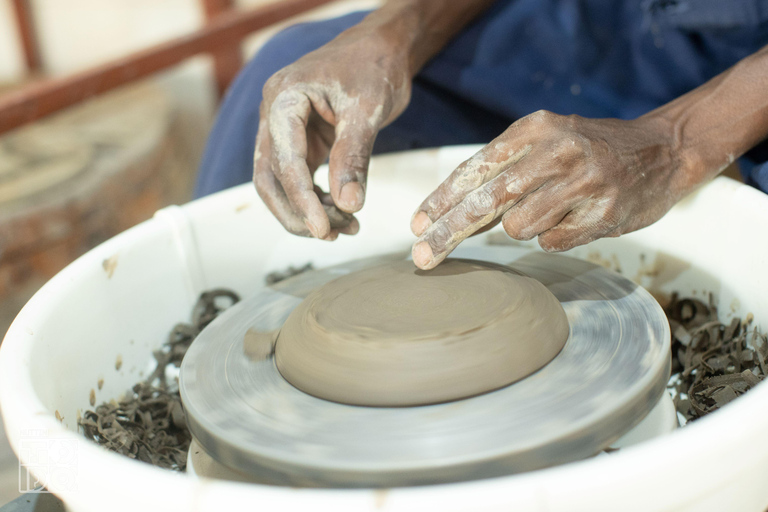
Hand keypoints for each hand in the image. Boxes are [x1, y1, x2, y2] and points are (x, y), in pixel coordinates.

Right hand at [253, 27, 410, 239]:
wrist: (381, 48)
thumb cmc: (373, 66)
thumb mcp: (367, 109)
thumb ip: (354, 157)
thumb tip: (349, 205)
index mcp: (283, 98)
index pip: (284, 159)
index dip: (302, 198)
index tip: (322, 228)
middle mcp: (275, 116)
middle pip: (270, 178)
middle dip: (298, 212)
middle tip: (331, 235)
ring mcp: (285, 131)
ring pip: (281, 184)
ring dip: (309, 211)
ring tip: (348, 227)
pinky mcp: (301, 143)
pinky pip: (300, 179)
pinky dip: (318, 200)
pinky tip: (345, 213)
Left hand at [410, 110, 685, 268]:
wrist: (663, 149)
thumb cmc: (589, 151)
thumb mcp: (544, 144)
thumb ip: (504, 174)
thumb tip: (451, 217)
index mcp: (534, 129)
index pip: (475, 168)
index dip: (441, 200)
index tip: (416, 226)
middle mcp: (557, 150)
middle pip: (486, 201)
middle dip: (448, 232)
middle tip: (422, 257)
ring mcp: (583, 182)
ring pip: (518, 227)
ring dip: (521, 229)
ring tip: (551, 208)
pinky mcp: (605, 213)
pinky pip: (553, 241)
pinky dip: (553, 237)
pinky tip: (574, 218)